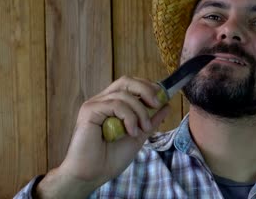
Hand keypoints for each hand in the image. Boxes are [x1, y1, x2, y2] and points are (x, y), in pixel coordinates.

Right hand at [36, 76, 170, 197]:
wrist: (92, 175)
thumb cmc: (110, 158)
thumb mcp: (138, 136)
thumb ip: (150, 120)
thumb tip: (166, 105)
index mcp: (112, 104)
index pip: (130, 85)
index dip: (147, 87)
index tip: (161, 98)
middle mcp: (102, 101)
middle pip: (126, 81)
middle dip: (145, 90)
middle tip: (156, 104)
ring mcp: (95, 104)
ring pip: (124, 95)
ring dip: (140, 112)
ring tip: (142, 130)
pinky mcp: (89, 111)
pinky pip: (115, 105)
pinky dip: (129, 117)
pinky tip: (131, 132)